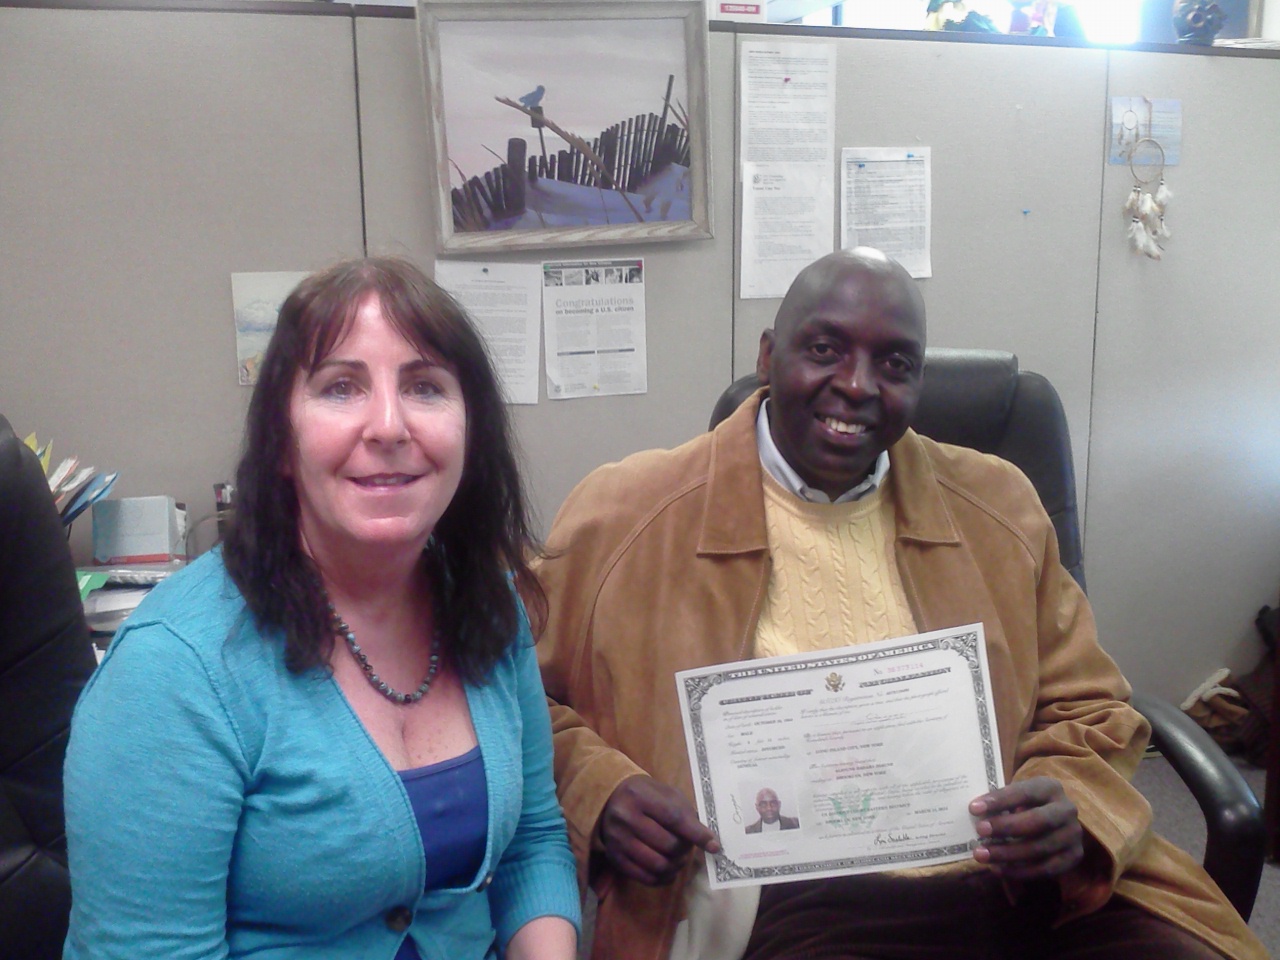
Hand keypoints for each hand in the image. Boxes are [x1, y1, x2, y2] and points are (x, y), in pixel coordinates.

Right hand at [597, 775, 720, 884]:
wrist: (611, 798)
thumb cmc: (645, 795)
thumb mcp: (666, 794)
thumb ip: (686, 815)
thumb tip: (710, 842)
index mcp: (639, 796)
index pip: (674, 818)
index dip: (697, 834)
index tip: (714, 846)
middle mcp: (625, 818)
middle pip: (668, 845)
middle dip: (685, 850)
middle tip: (688, 848)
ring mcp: (617, 840)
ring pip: (658, 864)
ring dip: (676, 866)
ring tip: (680, 859)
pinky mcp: (615, 858)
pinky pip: (645, 877)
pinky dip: (663, 878)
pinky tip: (669, 870)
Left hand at [969, 776, 1082, 879]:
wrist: (1057, 823)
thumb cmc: (1027, 806)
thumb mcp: (1017, 798)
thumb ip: (1001, 804)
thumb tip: (975, 813)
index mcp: (1050, 788)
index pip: (1024, 792)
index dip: (999, 800)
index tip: (974, 808)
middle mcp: (1066, 810)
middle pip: (1037, 820)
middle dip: (1006, 827)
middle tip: (980, 832)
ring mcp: (1073, 835)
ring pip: (1040, 848)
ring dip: (1008, 853)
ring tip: (982, 855)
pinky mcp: (1074, 857)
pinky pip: (1046, 869)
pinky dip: (1020, 871)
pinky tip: (999, 870)